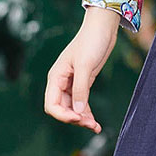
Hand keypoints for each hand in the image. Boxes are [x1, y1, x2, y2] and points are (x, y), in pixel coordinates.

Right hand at [43, 7, 120, 132]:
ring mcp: (72, 83)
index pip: (52, 104)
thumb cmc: (91, 41)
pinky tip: (95, 121)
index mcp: (56, 77)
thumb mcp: (85, 65)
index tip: (78, 119)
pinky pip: (82, 102)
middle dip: (74, 119)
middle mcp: (61, 82)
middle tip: (91, 125)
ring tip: (95, 126)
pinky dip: (87, 112)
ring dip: (82, 118)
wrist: (103, 28)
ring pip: (73, 108)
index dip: (63, 115)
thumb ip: (81, 88)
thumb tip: (78, 112)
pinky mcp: (84, 82)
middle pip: (62, 109)